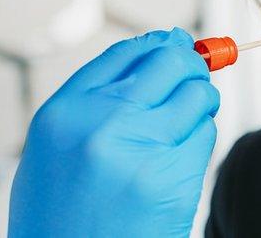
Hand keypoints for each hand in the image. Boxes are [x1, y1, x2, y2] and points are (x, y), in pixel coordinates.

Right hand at [8, 27, 219, 237]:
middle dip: (191, 65)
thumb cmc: (59, 216)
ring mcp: (140, 150)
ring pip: (197, 96)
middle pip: (170, 62)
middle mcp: (101, 123)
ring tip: (185, 123)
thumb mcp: (55, 150)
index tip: (179, 43)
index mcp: (64, 112)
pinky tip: (180, 157)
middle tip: (195, 76)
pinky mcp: (172, 180)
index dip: (161, 43)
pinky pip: (205, 136)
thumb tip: (159, 50)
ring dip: (200, 103)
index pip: (127, 52)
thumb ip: (96, 101)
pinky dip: (200, 139)